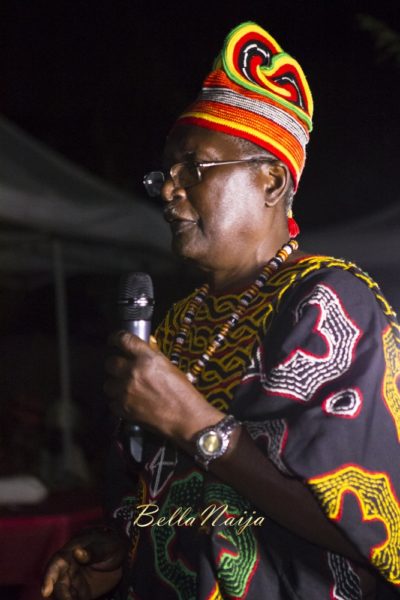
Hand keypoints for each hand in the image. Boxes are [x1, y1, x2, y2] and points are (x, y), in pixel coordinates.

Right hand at [41, 526, 125, 599]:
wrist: (119, 555)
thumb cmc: (109, 545)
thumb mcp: (104, 546)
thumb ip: (91, 551)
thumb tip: (77, 552)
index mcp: (69, 553)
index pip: (55, 564)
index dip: (48, 578)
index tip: (46, 592)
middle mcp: (67, 570)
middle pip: (58, 585)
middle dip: (60, 596)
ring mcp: (73, 583)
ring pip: (64, 595)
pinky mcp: (81, 593)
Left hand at [104, 332, 222, 443]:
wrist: (185, 418)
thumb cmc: (183, 392)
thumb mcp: (169, 367)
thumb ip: (152, 355)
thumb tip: (141, 347)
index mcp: (147, 358)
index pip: (123, 340)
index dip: (116, 338)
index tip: (114, 340)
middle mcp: (132, 372)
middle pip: (110, 362)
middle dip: (116, 364)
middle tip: (122, 368)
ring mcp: (125, 391)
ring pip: (108, 383)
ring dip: (115, 384)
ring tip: (126, 388)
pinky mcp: (123, 408)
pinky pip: (112, 401)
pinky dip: (118, 401)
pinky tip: (129, 402)